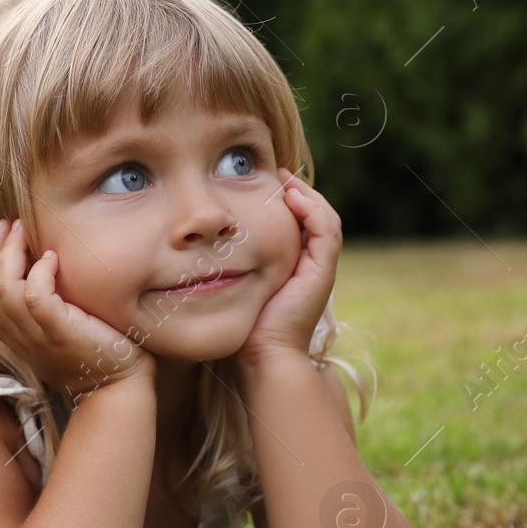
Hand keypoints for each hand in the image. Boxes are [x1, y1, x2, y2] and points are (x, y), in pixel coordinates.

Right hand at [0, 218, 153, 399]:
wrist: (117, 386)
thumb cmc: (94, 353)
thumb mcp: (56, 330)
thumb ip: (40, 308)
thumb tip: (38, 264)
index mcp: (13, 336)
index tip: (2, 235)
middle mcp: (18, 337)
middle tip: (9, 223)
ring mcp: (36, 336)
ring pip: (3, 288)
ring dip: (11, 253)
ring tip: (24, 230)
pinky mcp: (59, 332)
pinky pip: (35, 297)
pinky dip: (40, 272)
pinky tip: (53, 258)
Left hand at [237, 170, 340, 368]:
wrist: (260, 354)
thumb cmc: (241, 324)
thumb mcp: (233, 282)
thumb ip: (228, 261)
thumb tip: (200, 239)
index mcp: (293, 267)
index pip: (298, 223)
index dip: (286, 200)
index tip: (264, 182)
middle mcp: (310, 266)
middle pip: (314, 217)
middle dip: (297, 191)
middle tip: (276, 173)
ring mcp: (320, 269)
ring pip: (324, 219)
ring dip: (306, 195)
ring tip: (284, 180)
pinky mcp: (322, 272)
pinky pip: (326, 231)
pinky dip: (312, 210)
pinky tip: (291, 197)